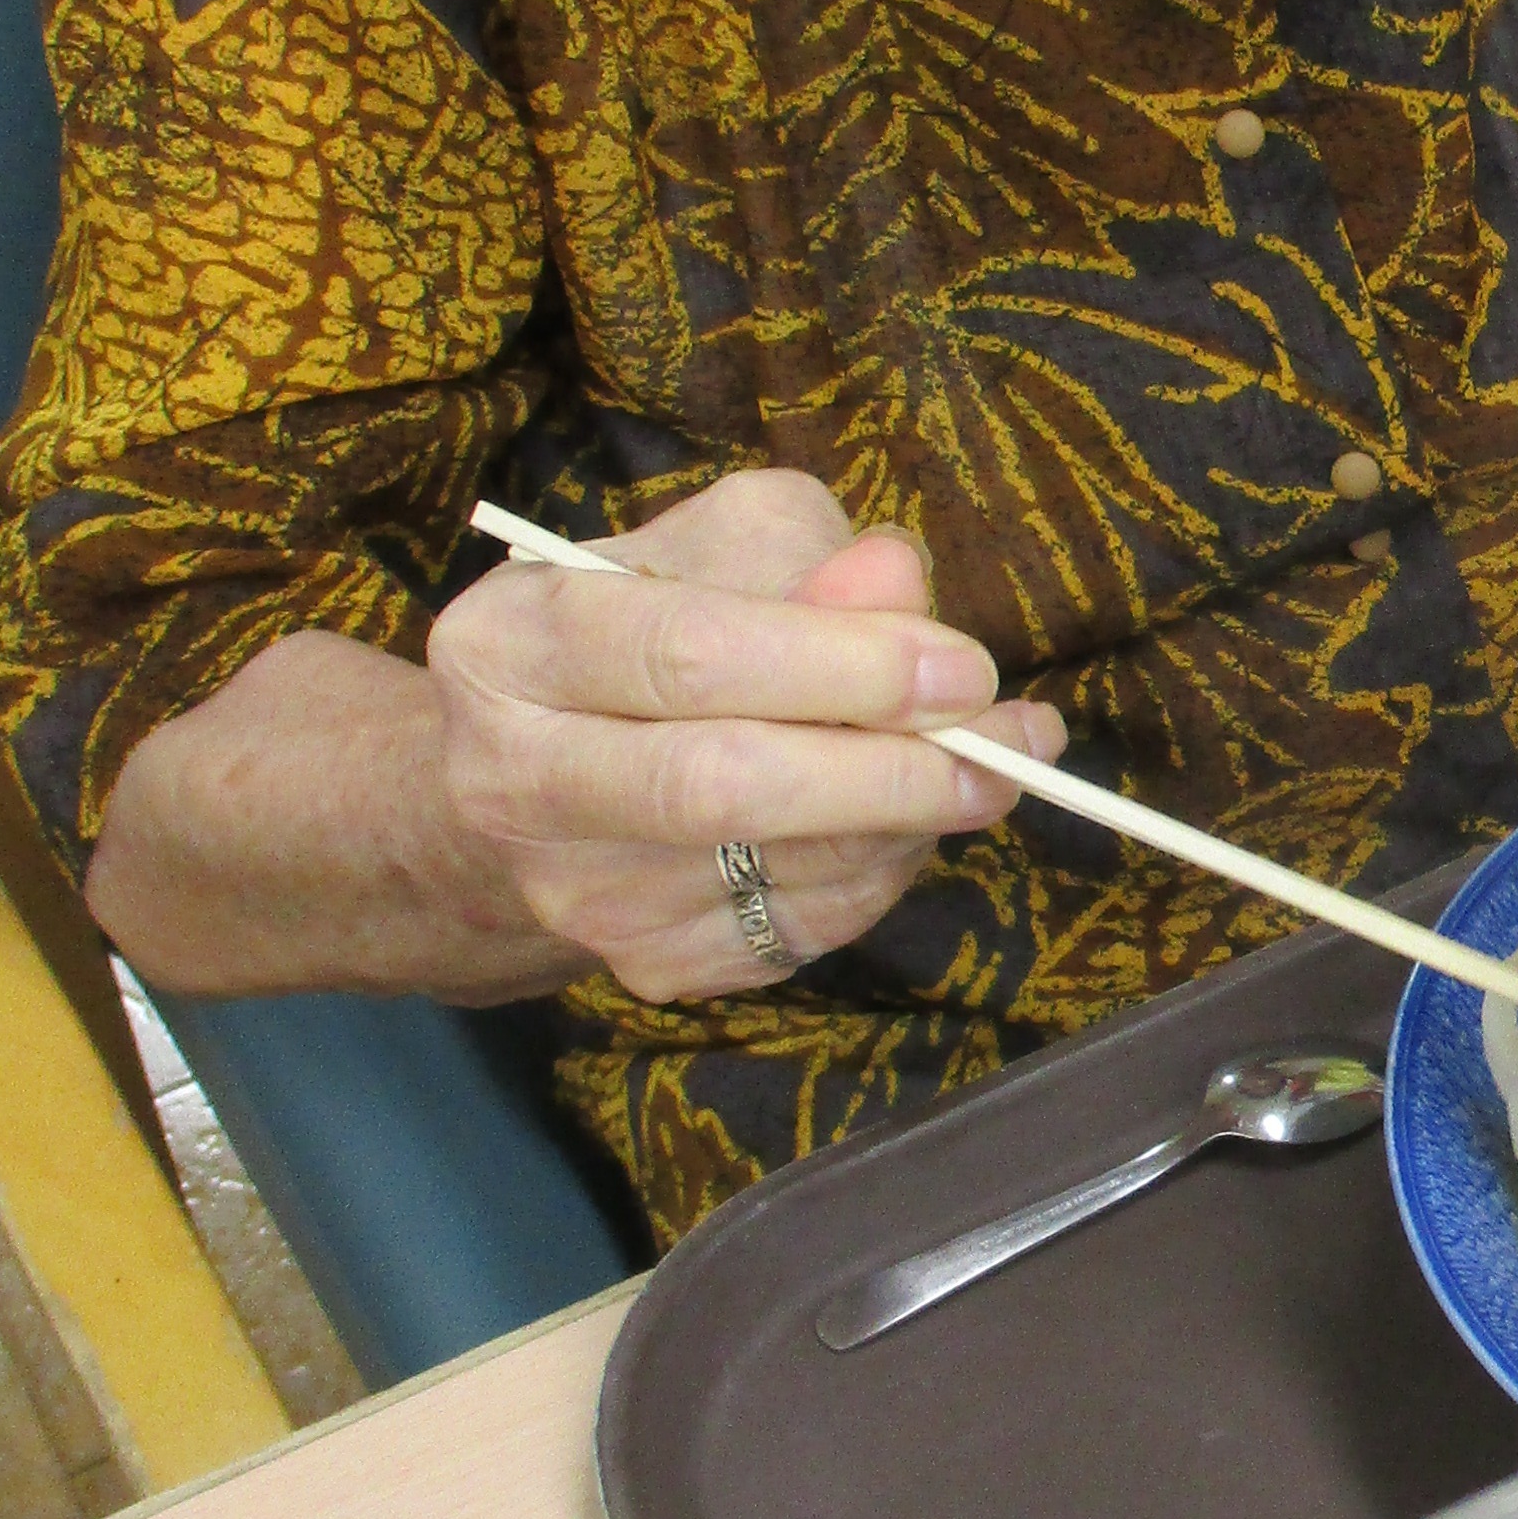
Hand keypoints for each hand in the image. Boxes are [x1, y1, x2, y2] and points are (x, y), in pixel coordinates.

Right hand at [427, 466, 1064, 1002]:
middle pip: (724, 786)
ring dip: (912, 819)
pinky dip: (878, 874)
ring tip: (991, 764)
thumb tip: (897, 583)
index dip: (842, 665)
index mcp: (512, 645)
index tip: (961, 667)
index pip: (688, 658)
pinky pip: (801, 930)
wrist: (527, 782)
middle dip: (889, 765)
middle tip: (1005, 739)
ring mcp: (579, 895)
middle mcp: (518, 782)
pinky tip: (907, 819)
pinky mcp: (644, 966)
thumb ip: (802, 553)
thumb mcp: (703, 551)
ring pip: (780, 871)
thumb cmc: (636, 631)